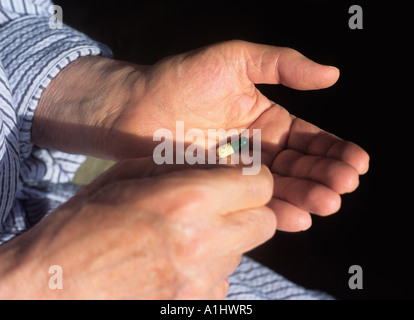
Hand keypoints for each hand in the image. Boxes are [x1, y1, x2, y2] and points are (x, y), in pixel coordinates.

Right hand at [0, 159, 274, 298]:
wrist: (53, 286)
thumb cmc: (82, 224)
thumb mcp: (127, 175)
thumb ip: (181, 166)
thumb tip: (220, 165)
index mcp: (188, 201)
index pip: (261, 185)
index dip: (251, 178)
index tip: (236, 178)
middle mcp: (203, 243)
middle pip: (264, 222)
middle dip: (248, 209)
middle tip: (217, 205)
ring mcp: (201, 281)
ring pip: (241, 251)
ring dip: (224, 239)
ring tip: (183, 236)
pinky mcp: (195, 305)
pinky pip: (222, 279)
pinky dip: (208, 267)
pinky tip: (174, 262)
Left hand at [33, 40, 368, 231]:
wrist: (134, 107)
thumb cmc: (181, 78)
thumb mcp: (236, 60)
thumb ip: (282, 65)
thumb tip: (332, 74)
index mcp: (266, 120)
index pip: (309, 139)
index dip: (333, 151)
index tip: (356, 162)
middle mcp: (258, 150)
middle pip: (300, 168)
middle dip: (325, 178)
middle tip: (343, 187)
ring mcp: (239, 173)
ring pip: (281, 188)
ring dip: (307, 197)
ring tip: (327, 203)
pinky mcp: (219, 190)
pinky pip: (251, 202)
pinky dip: (275, 211)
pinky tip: (297, 217)